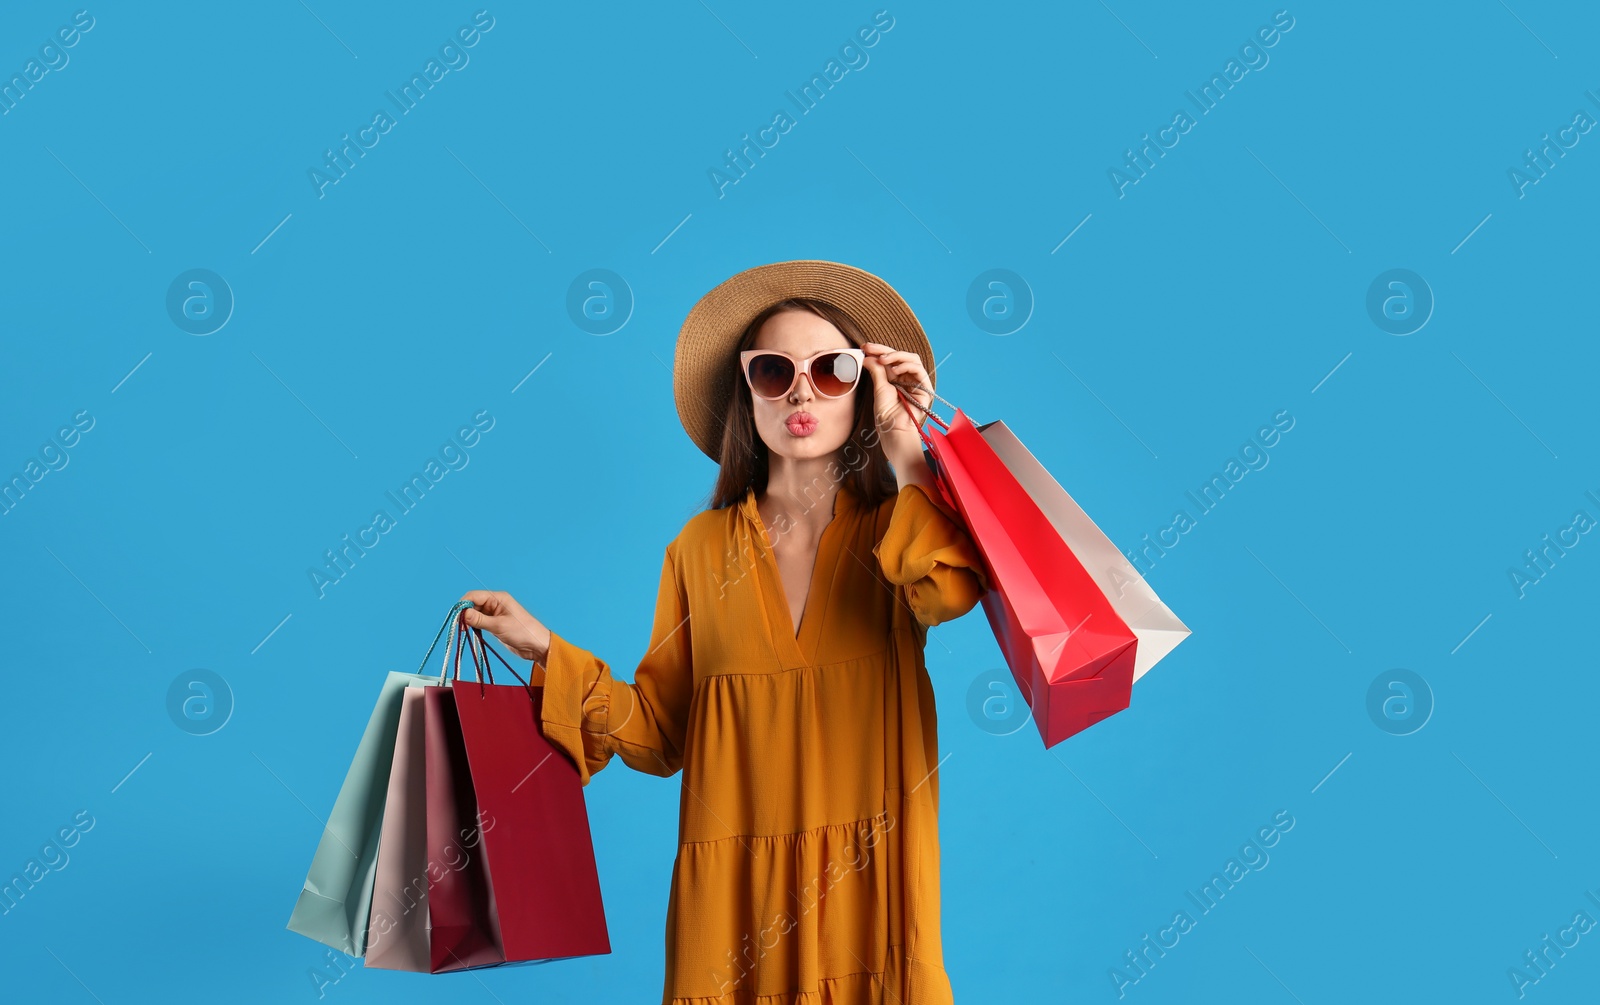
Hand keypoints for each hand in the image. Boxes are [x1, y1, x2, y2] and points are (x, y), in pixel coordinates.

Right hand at [458, 590, 551, 665]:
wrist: (537, 646)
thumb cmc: (523, 632)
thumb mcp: (499, 626)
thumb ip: (480, 619)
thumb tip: (463, 614)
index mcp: (498, 598)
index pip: (474, 596)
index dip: (463, 605)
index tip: (457, 617)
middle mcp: (495, 604)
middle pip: (473, 604)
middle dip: (465, 613)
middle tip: (461, 627)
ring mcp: (495, 614)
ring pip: (475, 613)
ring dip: (469, 621)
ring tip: (465, 631)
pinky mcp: (495, 625)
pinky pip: (480, 622)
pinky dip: (474, 626)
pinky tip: (472, 632)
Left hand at [860, 341, 931, 466]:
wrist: (893, 431)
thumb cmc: (886, 415)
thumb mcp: (878, 388)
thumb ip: (877, 371)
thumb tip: (868, 356)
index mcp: (896, 379)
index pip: (890, 360)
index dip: (878, 351)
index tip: (864, 348)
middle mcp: (907, 379)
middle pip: (900, 356)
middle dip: (884, 350)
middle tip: (869, 348)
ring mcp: (916, 383)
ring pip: (911, 359)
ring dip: (896, 355)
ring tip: (883, 360)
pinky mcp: (925, 388)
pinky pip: (919, 369)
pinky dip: (906, 365)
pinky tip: (895, 369)